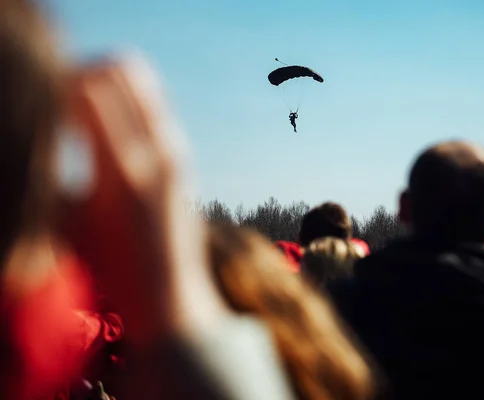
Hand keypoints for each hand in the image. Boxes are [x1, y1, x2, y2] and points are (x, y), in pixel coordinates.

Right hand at [60, 53, 226, 346]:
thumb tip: (18, 141)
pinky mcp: (180, 156)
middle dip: (79, 71)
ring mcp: (173, 151)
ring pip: (139, 79)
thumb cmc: (108, 268)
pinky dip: (122, 101)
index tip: (36, 108)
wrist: (170, 295)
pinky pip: (150, 104)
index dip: (53, 83)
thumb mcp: (63, 225)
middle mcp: (155, 152)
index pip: (87, 84)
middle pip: (119, 66)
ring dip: (103, 83)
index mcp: (121, 170)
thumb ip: (40, 176)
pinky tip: (99, 133)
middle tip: (54, 102)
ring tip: (74, 116)